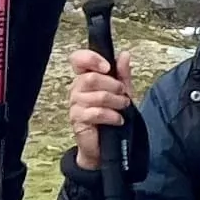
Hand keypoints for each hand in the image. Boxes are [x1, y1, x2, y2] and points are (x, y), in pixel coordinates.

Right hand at [67, 42, 136, 168]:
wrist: (106, 144)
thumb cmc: (111, 115)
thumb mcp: (122, 92)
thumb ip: (122, 74)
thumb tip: (123, 55)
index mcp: (85, 77)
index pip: (78, 59)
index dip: (91, 59)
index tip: (107, 66)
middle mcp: (77, 89)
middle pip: (92, 78)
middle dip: (114, 86)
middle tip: (123, 94)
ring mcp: (75, 104)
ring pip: (98, 96)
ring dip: (117, 102)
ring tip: (123, 108)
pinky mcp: (77, 119)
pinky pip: (96, 112)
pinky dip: (112, 116)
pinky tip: (118, 120)